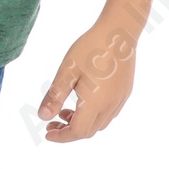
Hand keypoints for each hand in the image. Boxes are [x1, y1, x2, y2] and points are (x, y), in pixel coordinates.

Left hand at [38, 22, 138, 142]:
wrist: (119, 32)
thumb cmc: (90, 48)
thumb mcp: (66, 72)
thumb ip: (55, 96)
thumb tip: (43, 117)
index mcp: (94, 103)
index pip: (77, 132)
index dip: (61, 136)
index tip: (47, 132)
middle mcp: (110, 106)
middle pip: (89, 131)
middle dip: (69, 131)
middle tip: (52, 123)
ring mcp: (120, 99)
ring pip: (100, 123)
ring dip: (82, 123)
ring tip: (65, 111)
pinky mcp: (125, 92)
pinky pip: (109, 113)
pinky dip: (93, 115)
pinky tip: (83, 101)